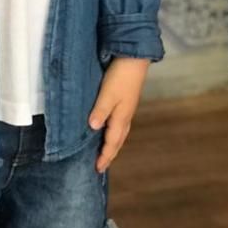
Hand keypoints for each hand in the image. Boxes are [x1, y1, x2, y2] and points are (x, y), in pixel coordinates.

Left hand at [88, 57, 150, 172]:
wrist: (135, 59)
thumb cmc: (121, 76)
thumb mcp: (108, 94)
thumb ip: (100, 110)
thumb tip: (93, 128)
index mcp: (121, 118)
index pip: (111, 142)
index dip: (104, 156)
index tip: (98, 169)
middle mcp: (125, 117)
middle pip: (117, 141)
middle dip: (110, 154)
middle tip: (101, 165)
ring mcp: (127, 109)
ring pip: (119, 133)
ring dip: (113, 144)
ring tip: (105, 152)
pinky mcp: (126, 102)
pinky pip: (120, 124)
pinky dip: (114, 132)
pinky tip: (109, 128)